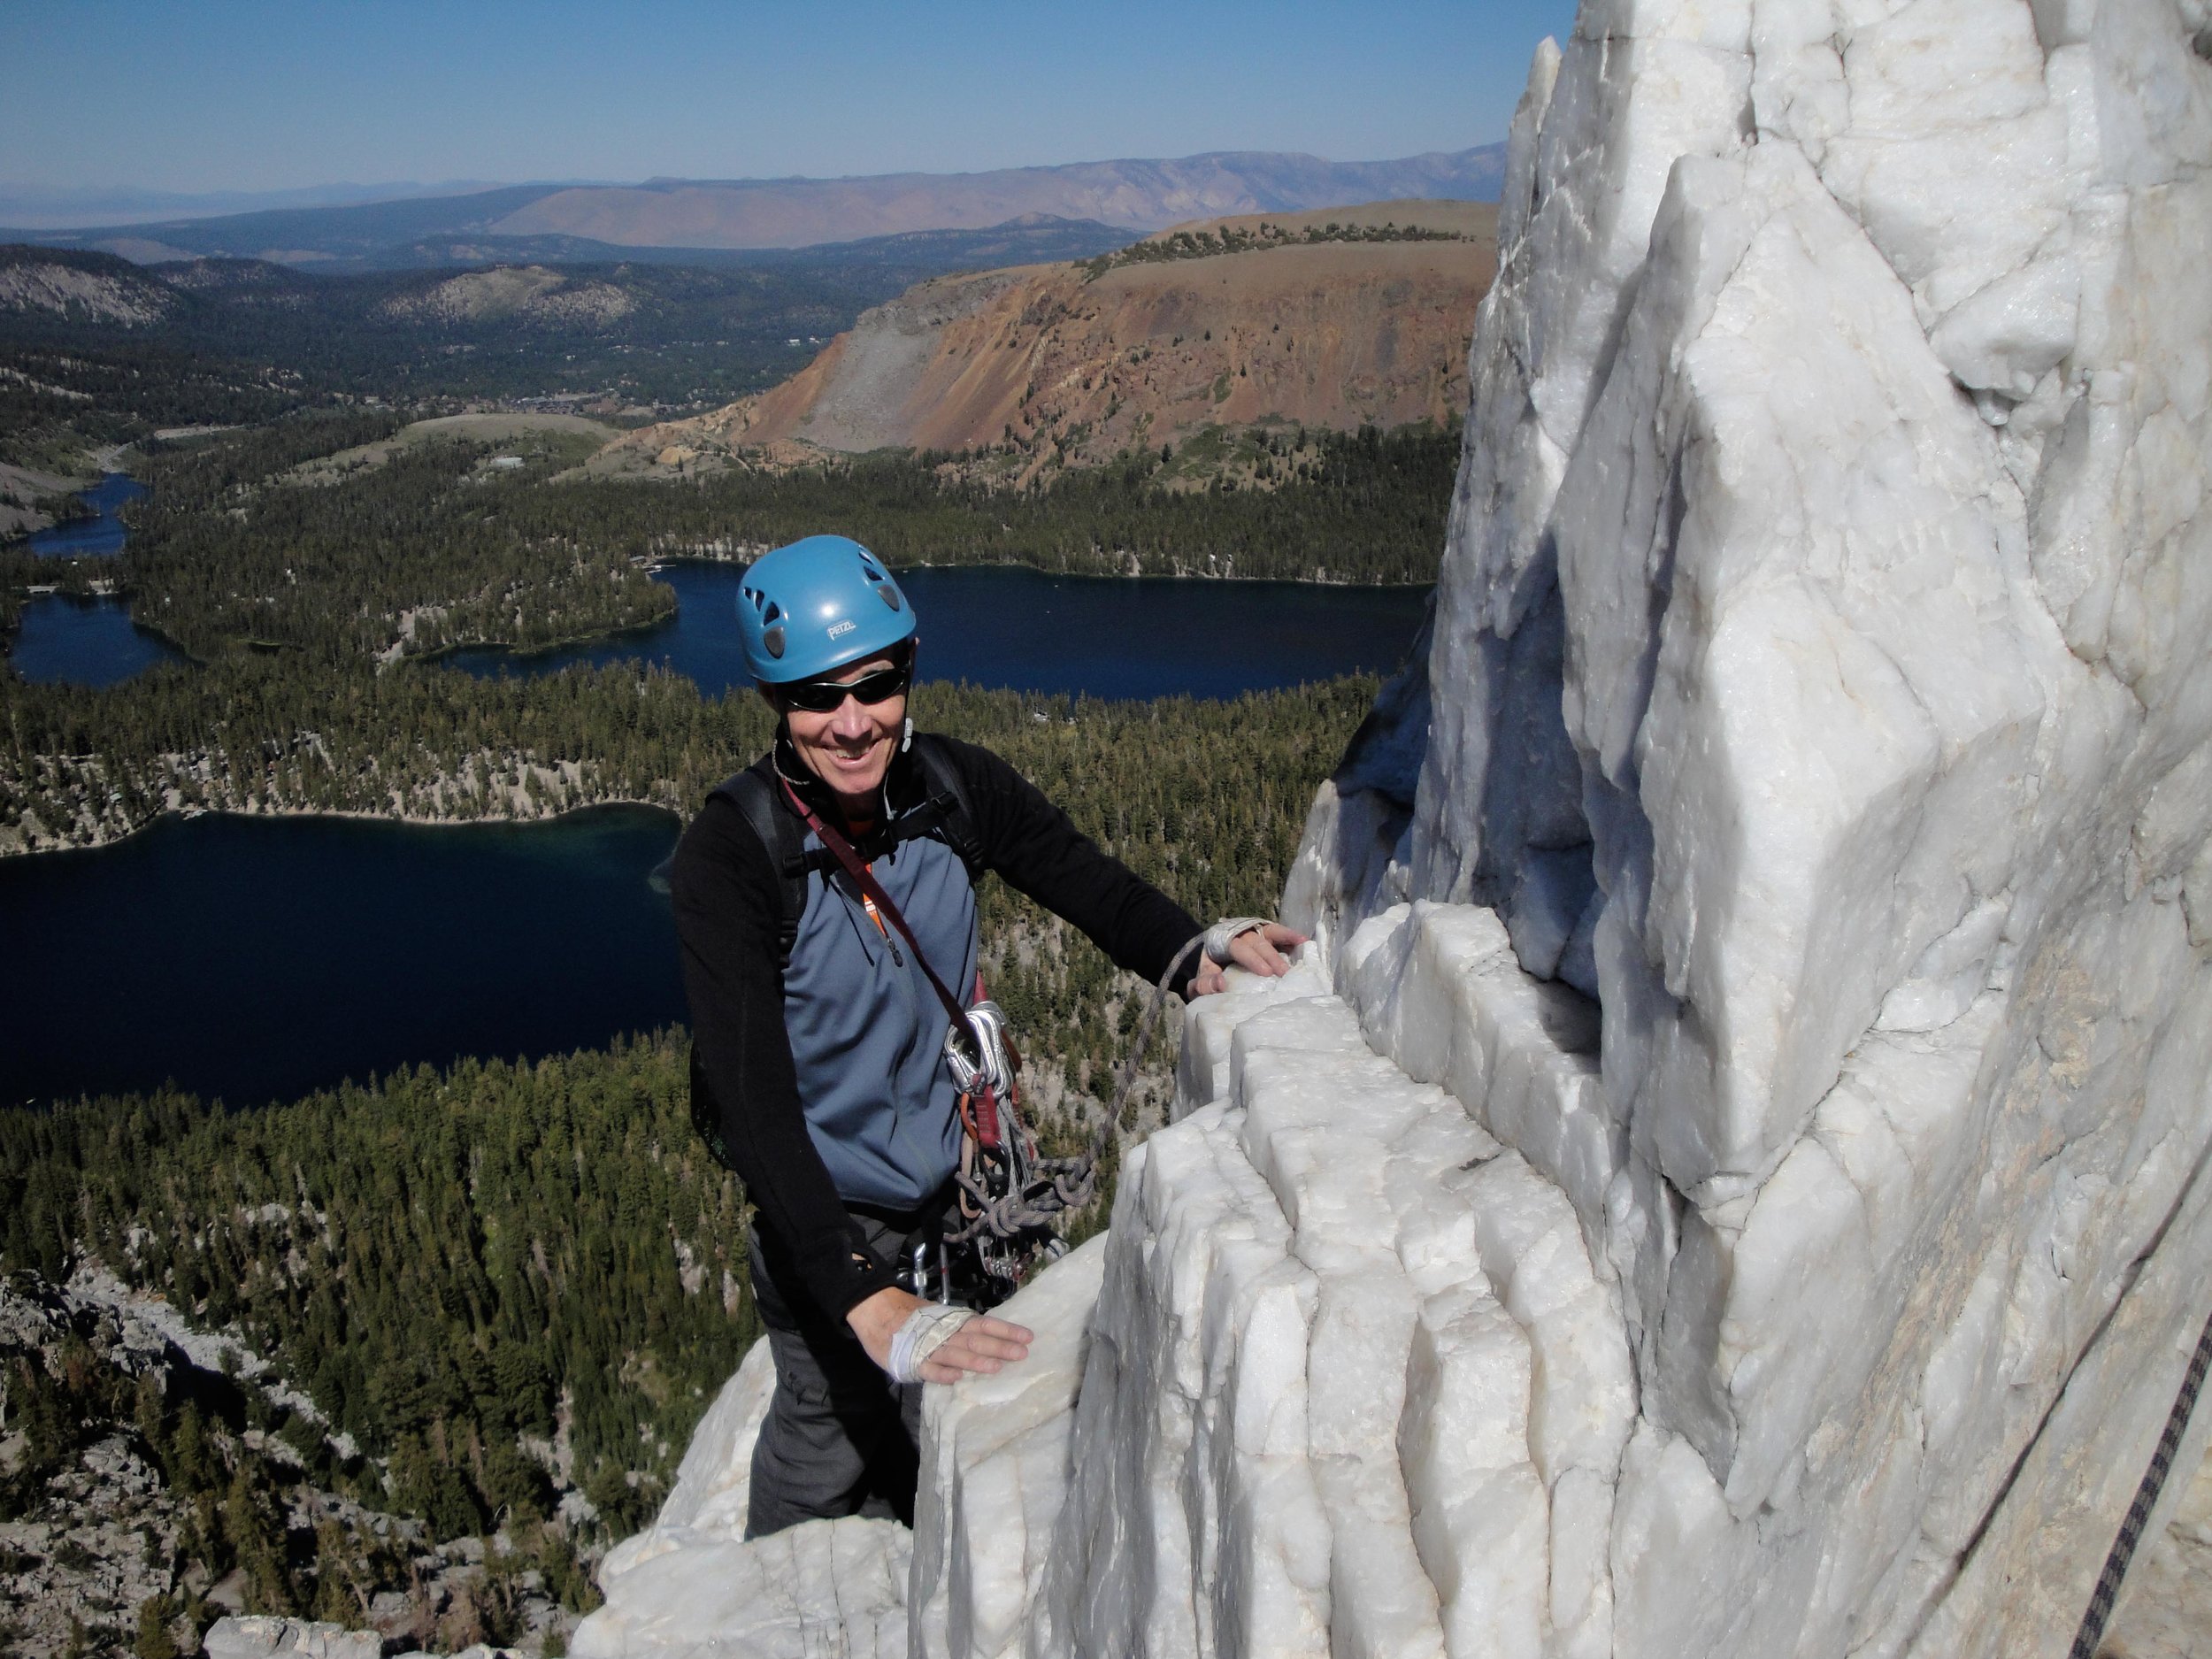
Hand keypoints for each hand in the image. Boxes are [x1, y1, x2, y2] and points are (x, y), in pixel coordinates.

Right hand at [847, 1285, 1032, 1382]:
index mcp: (954, 1322)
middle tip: (1022, 1354)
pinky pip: (928, 1369)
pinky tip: (956, 1379)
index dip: (1006, 1331)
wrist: (877, 1310)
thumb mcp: (941, 1318)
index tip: (1028, 1337)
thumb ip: (961, 1329)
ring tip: (995, 1368)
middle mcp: (946, 1333)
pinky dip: (941, 1373)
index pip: (985, 1324)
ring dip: (975, 1361)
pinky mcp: (911, 1361)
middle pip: (976, 1340)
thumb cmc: (913, 1317)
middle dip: (999, 1347)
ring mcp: (928, 1347)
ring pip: (955, 1354)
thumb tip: (990, 1339)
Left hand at [1188, 922, 1306, 996]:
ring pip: (1269, 934)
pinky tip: (1303, 941)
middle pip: (1256, 942)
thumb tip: (1221, 985)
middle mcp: (1238, 933)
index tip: (1265, 973)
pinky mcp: (1264, 935)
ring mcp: (1252, 932)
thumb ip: (1205, 984)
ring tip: (1301, 946)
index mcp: (1220, 941)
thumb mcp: (1199, 981)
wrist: (1210, 962)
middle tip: (1284, 973)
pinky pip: (1277, 933)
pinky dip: (1290, 936)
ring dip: (1285, 940)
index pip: (1237, 947)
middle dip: (1271, 957)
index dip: (1251, 959)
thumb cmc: (1208, 974)